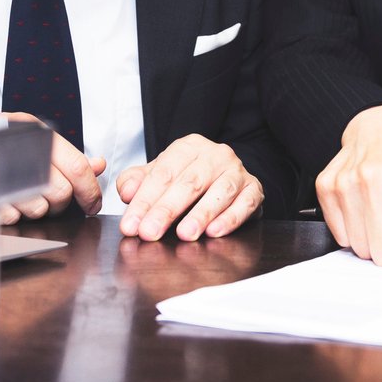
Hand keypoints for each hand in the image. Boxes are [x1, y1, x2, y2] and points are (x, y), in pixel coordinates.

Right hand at [0, 114, 105, 222]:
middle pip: (60, 193)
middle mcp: (23, 151)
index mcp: (40, 134)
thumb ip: (69, 156)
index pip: (78, 168)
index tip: (93, 205)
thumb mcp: (36, 140)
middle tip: (46, 197)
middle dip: (58, 203)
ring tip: (21, 195)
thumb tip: (99, 165)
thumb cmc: (2, 143)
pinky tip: (5, 200)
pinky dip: (11, 214)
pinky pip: (11, 217)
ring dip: (33, 209)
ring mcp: (3, 173)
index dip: (90, 191)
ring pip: (38, 209)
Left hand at [115, 134, 262, 241]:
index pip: (163, 173)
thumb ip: (137, 181)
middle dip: (166, 210)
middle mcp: (216, 155)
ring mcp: (238, 171)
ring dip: (201, 214)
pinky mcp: (255, 189)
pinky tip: (215, 231)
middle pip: (189, 182)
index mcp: (189, 147)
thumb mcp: (159, 176)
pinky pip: (246, 203)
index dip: (144, 201)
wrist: (227, 179)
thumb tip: (126, 192)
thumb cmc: (188, 180)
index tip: (130, 225)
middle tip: (149, 233)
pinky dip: (231, 218)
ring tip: (185, 234)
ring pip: (220, 191)